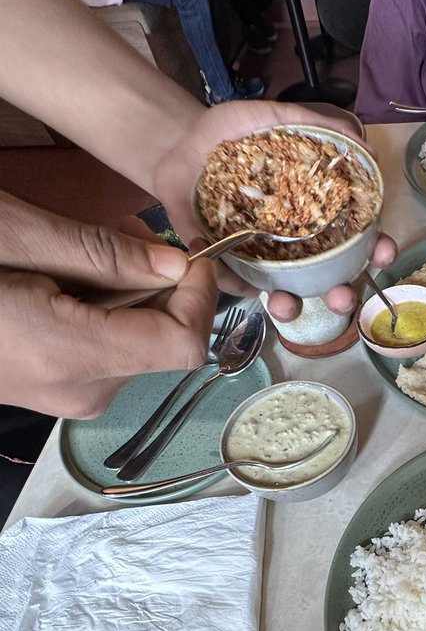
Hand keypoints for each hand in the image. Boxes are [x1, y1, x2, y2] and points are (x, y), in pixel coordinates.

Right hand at [0, 194, 215, 417]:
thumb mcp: (16, 233)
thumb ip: (104, 254)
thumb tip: (175, 266)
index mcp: (70, 355)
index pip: (182, 343)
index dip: (200, 296)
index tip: (192, 251)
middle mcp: (77, 392)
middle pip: (159, 343)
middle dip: (159, 285)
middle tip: (130, 231)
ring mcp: (64, 399)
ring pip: (133, 345)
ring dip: (127, 294)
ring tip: (81, 250)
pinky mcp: (53, 392)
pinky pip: (103, 351)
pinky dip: (103, 312)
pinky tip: (65, 279)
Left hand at [151, 102, 396, 319]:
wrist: (177, 143)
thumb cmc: (230, 134)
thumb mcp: (273, 117)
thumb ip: (313, 125)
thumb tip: (363, 145)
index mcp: (315, 213)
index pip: (357, 240)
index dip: (377, 251)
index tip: (383, 252)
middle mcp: (295, 242)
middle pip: (329, 279)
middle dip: (342, 295)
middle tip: (340, 295)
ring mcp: (263, 258)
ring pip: (288, 294)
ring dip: (293, 306)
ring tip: (287, 302)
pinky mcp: (230, 266)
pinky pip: (240, 286)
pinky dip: (241, 288)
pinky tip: (240, 281)